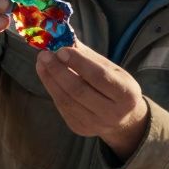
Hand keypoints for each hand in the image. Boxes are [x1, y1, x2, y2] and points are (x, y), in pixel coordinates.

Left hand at [35, 41, 149, 161]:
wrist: (123, 119)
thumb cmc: (116, 87)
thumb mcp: (112, 70)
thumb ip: (89, 57)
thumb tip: (64, 39)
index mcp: (126, 94)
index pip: (99, 77)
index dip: (78, 63)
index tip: (62, 50)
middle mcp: (113, 113)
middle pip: (79, 90)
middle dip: (58, 71)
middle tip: (45, 55)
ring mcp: (95, 124)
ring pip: (67, 100)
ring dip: (50, 79)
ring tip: (41, 63)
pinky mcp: (81, 129)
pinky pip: (62, 107)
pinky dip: (52, 90)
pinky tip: (46, 76)